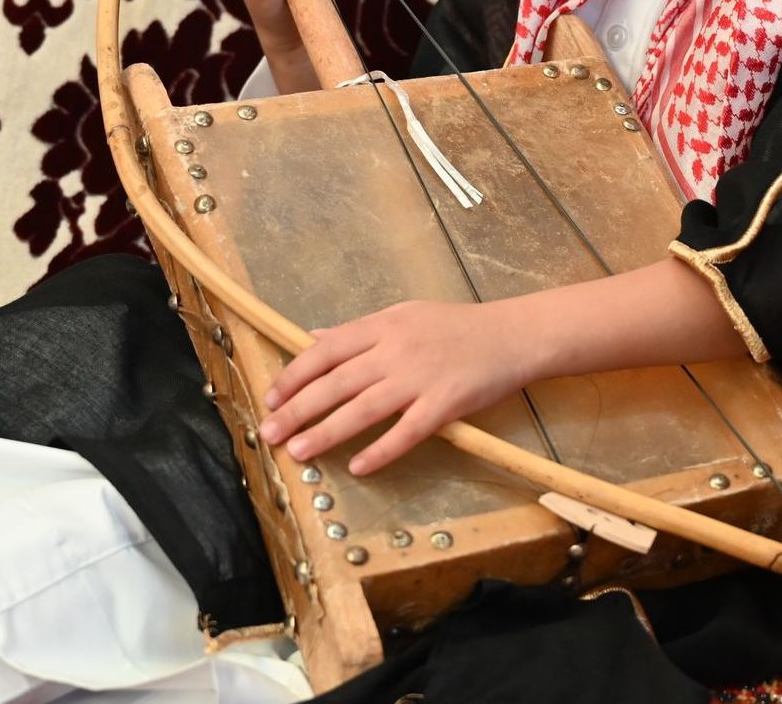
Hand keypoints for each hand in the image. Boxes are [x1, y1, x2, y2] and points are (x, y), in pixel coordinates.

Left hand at [258, 300, 534, 474]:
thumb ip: (358, 330)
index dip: (295, 374)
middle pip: (337, 382)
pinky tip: (357, 467)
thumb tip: (312, 339)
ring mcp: (421, 378)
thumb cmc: (456, 326)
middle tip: (269, 434)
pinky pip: (406, 432)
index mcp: (385, 325)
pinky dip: (380, 451)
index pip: (327, 350)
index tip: (271, 397)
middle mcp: (397, 349)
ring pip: (363, 409)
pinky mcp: (445, 404)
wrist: (511, 335)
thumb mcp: (404, 315)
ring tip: (299, 452)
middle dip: (297, 409)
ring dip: (326, 432)